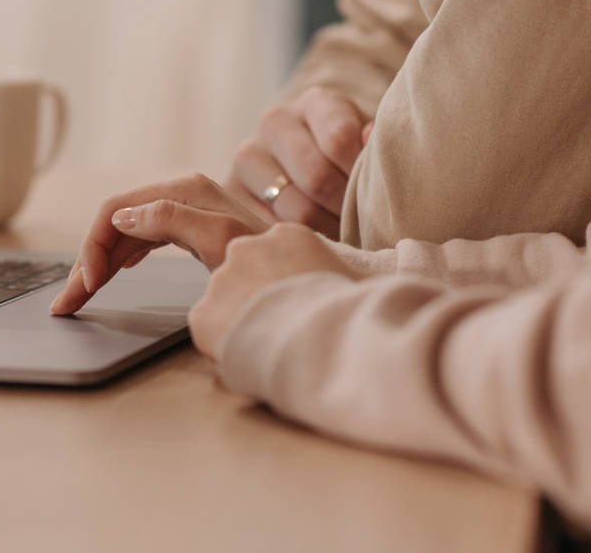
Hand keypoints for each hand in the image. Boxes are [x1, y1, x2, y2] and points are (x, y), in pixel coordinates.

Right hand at [50, 174, 268, 315]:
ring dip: (99, 263)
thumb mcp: (220, 240)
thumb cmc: (268, 260)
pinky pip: (143, 239)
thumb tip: (124, 215)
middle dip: (87, 261)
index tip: (87, 287)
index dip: (93, 248)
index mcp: (183, 192)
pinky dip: (121, 257)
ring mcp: (186, 212)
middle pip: (115, 222)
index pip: (115, 212)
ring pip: (126, 233)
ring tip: (81, 297)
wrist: (305, 276)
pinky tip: (112, 274)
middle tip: (66, 304)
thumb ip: (172, 220)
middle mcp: (181, 195)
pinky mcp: (192, 230)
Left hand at [189, 223, 357, 359]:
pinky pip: (208, 329)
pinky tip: (251, 355)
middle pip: (244, 274)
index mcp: (287, 235)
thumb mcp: (365, 280)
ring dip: (241, 321)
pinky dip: (223, 344)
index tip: (301, 306)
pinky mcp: (203, 314)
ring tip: (272, 346)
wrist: (331, 343)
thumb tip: (387, 272)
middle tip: (285, 328)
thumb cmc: (358, 313)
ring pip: (224, 302)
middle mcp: (247, 248)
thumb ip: (354, 272)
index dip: (286, 285)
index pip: (274, 256)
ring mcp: (221, 279)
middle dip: (259, 298)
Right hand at [226, 86, 372, 238]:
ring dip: (326, 230)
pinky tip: (312, 240)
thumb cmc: (351, 164)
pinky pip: (270, 230)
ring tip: (341, 234)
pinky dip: (296, 241)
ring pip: (296, 210)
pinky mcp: (230, 194)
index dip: (361, 175)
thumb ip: (376, 146)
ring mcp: (247, 158)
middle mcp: (274, 123)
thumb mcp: (371, 149)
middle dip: (345, 208)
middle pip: (317, 177)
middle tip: (362, 225)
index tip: (376, 194)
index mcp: (316, 103)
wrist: (306, 174)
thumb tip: (370, 136)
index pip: (340, 139)